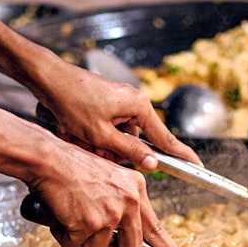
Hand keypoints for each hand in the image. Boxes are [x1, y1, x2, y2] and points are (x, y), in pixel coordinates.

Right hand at [25, 136, 181, 246]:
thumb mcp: (110, 180)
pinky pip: (74, 246)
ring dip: (81, 243)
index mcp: (136, 190)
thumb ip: (123, 205)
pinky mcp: (88, 224)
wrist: (48, 159)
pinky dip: (63, 236)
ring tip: (72, 219)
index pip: (157, 229)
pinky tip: (60, 216)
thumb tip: (125, 238)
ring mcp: (110, 214)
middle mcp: (128, 202)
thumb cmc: (71, 168)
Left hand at [34, 61, 202, 169]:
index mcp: (139, 107)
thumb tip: (152, 164)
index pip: (165, 138)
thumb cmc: (74, 103)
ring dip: (100, 144)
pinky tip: (76, 133)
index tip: (197, 167)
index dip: (181, 156)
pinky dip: (94, 136)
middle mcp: (134, 103)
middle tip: (93, 148)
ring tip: (78, 138)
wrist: (50, 79)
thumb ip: (129, 150)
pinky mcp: (108, 103)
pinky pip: (107, 128)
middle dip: (114, 150)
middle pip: (135, 140)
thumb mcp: (101, 134)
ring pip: (117, 136)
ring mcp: (120, 103)